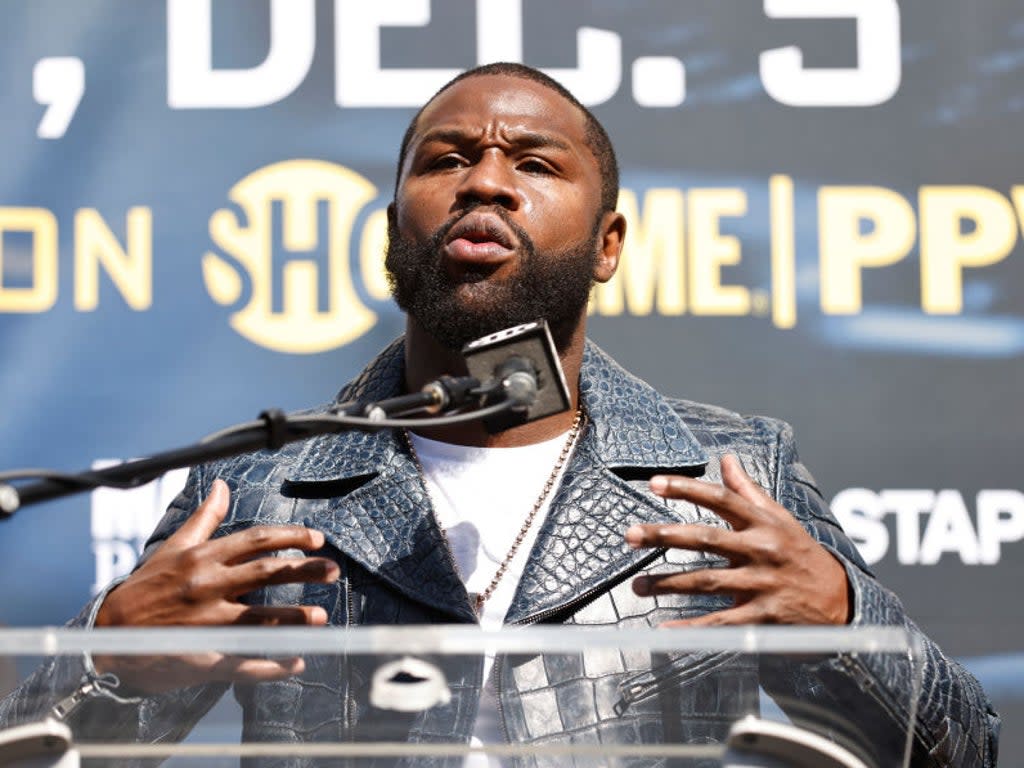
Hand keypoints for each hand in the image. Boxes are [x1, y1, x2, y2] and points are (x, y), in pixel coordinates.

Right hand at [94, 479, 339, 690]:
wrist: (106, 633)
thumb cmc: (145, 587)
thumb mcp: (174, 546)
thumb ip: (204, 518)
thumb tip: (222, 485)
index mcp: (203, 558)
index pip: (255, 541)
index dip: (290, 537)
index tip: (318, 540)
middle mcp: (207, 587)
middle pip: (264, 573)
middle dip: (303, 570)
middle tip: (333, 571)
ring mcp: (204, 623)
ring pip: (257, 618)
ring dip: (292, 618)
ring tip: (321, 617)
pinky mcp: (200, 656)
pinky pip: (241, 662)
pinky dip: (269, 665)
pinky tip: (296, 662)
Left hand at [625, 455, 849, 626]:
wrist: (843, 602)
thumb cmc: (801, 555)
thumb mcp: (780, 519)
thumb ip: (748, 490)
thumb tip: (725, 458)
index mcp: (763, 523)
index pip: (721, 499)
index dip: (687, 489)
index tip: (654, 483)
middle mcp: (761, 550)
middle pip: (706, 539)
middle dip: (665, 536)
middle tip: (629, 535)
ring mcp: (761, 584)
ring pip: (707, 582)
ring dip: (668, 584)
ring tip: (636, 586)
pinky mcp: (763, 616)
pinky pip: (721, 622)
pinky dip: (692, 628)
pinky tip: (664, 629)